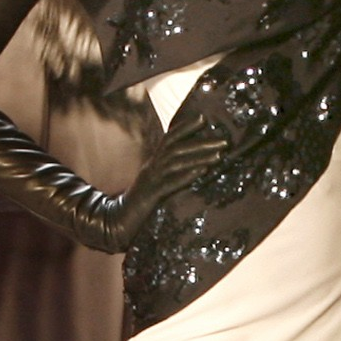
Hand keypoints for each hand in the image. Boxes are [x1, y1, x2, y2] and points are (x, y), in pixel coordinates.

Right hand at [99, 117, 228, 250]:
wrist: (117, 221)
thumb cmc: (139, 205)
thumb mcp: (153, 185)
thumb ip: (167, 174)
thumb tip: (190, 167)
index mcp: (153, 163)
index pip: (169, 139)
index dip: (185, 127)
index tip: (204, 118)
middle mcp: (152, 167)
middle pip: (176, 148)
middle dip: (201, 143)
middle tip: (223, 141)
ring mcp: (151, 180)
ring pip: (176, 163)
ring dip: (199, 157)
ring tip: (219, 154)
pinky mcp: (152, 195)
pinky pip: (171, 183)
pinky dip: (188, 175)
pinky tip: (203, 171)